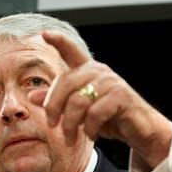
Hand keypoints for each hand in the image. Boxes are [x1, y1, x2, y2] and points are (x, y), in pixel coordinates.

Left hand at [29, 30, 171, 168]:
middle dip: (53, 107)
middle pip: (65, 83)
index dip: (59, 41)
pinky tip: (91, 135)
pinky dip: (90, 128)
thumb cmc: (108, 119)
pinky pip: (95, 113)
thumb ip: (57, 102)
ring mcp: (111, 82)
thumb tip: (32, 96)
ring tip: (71, 138)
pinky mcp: (122, 96)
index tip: (44, 34)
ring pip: (78, 101)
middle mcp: (99, 71)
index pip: (71, 51)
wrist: (138, 130)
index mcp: (87, 70)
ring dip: (70, 124)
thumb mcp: (79, 111)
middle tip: (51, 125)